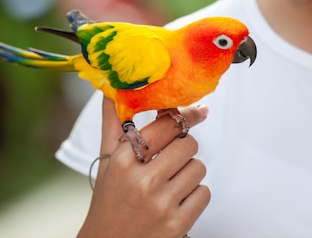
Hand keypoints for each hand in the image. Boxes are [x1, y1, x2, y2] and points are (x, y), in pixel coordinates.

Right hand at [77, 99, 209, 237]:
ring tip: (170, 183)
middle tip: (171, 159)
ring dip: (189, 173)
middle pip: (188, 143)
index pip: (167, 124)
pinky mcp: (177, 224)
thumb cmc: (109, 200)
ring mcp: (161, 203)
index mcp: (123, 159)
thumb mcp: (107, 160)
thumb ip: (113, 122)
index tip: (197, 111)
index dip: (185, 115)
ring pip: (199, 167)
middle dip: (183, 149)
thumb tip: (111, 88)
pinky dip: (195, 195)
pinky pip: (204, 193)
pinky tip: (176, 201)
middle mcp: (142, 180)